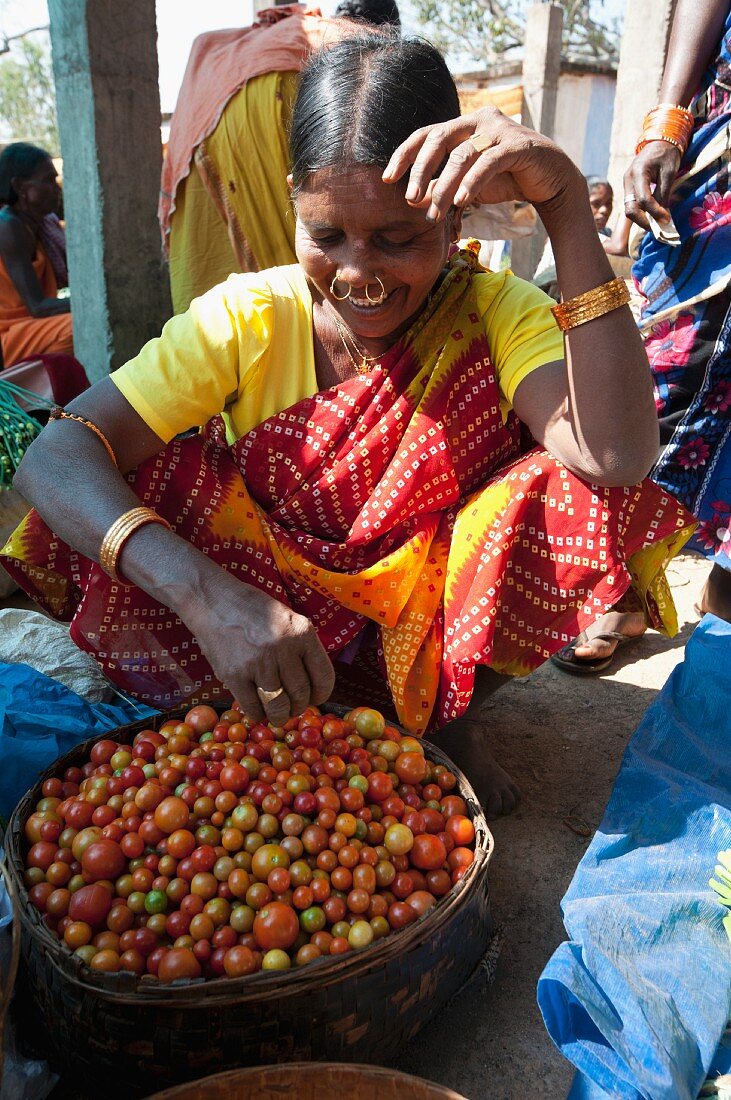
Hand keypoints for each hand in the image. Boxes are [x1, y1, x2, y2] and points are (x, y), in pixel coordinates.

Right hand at [183, 570, 334, 726]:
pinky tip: (257, 710)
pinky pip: (252, 707)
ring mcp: (259, 663)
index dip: (321, 695)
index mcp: (302, 632)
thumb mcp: (287, 618)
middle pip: (300, 694)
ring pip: (278, 706)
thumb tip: (312, 685)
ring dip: (279, 716)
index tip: (314, 699)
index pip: (324, 676)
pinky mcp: (234, 674)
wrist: (212, 600)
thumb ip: (301, 647)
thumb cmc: (252, 610)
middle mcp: (283, 648)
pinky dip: (257, 714)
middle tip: (292, 708)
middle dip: (298, 707)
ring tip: (277, 715)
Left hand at [383, 107, 581, 222]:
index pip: (426, 134)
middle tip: (410, 199)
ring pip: (462, 157)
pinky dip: (472, 183)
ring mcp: (499, 130)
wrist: (549, 180)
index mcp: (463, 125)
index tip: (387, 179)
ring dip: (444, 188)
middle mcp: (479, 120)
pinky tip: (462, 203)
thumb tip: (415, 199)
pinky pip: (488, 163)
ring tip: (435, 214)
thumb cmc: (505, 178)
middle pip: (439, 139)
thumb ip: (443, 186)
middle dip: (420, 170)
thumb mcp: (468, 184)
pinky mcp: (517, 145)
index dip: (405, 154)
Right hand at [623, 140, 681, 229]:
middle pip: (630, 208)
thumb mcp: (668, 173)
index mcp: (638, 172)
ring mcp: (626, 184)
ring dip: (642, 219)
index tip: (667, 220)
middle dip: (644, 221)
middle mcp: (628, 179)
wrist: (659, 140)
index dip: (655, 212)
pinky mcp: (629, 187)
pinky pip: (632, 204)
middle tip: (658, 228)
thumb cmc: (666, 154)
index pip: (644, 199)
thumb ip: (663, 194)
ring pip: (629, 209)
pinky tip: (652, 217)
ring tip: (656, 225)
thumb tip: (663, 216)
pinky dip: (642, 213)